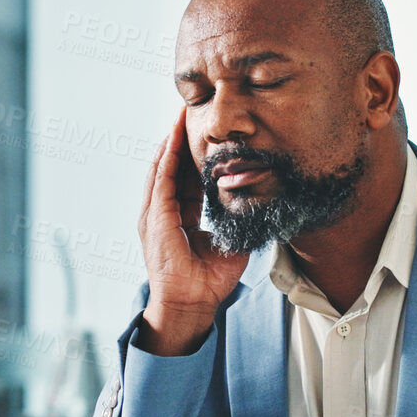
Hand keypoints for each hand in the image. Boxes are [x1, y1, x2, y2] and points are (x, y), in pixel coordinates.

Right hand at [136, 109, 247, 355]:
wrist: (192, 303)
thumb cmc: (208, 281)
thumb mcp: (229, 244)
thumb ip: (238, 224)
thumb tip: (262, 208)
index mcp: (179, 217)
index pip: (186, 179)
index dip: (195, 156)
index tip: (207, 135)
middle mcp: (163, 212)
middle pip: (172, 167)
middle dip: (180, 140)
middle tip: (190, 112)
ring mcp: (155, 214)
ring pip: (162, 168)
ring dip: (171, 141)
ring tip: (181, 117)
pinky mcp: (155, 218)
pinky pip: (160, 180)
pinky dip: (166, 157)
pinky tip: (173, 138)